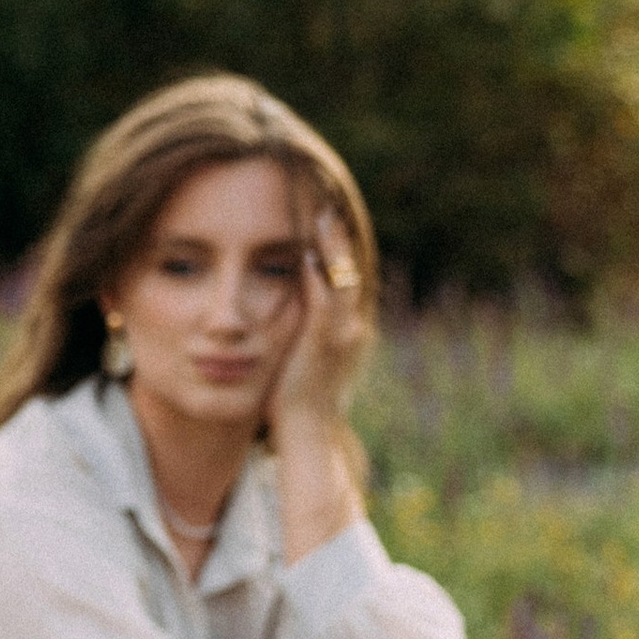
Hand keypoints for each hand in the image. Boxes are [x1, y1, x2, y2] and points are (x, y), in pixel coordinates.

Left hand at [266, 231, 372, 440]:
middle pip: (349, 272)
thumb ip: (302, 331)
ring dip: (331, 248)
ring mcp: (341, 334)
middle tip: (328, 209)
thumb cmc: (297, 398)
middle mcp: (351, 327)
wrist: (306, 429)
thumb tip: (287, 312)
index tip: (326, 224)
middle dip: (338, 240)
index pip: (345, 280)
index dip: (337, 252)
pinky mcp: (323, 342)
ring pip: (342, 280)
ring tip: (321, 218)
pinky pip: (323, 302)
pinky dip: (316, 277)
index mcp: (347, 329)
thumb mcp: (304, 356)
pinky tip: (306, 256)